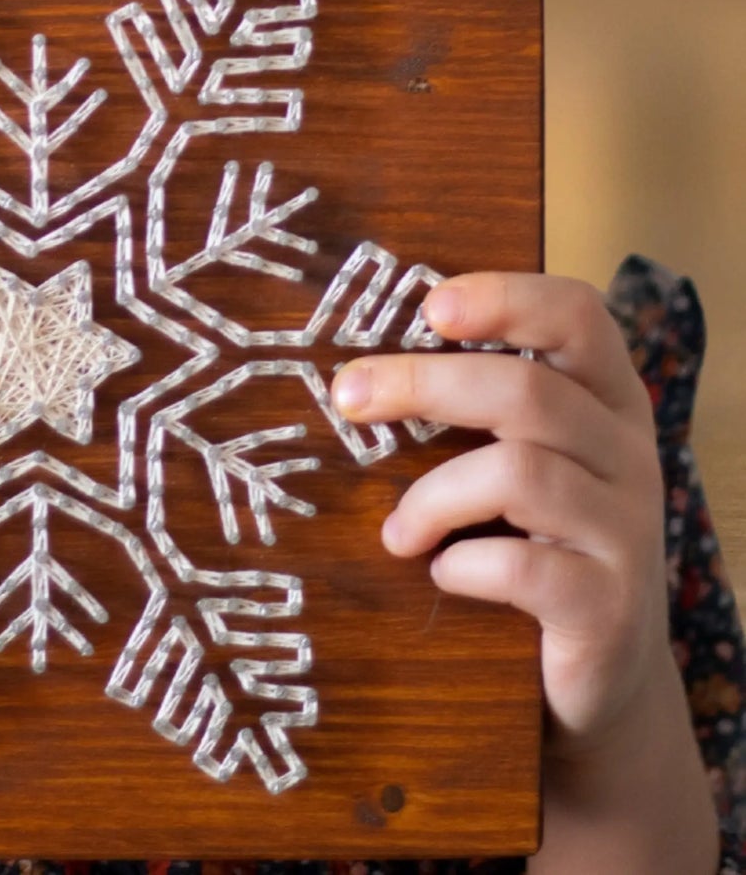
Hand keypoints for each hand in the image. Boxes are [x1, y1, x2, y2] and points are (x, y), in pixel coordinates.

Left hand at [330, 273, 667, 757]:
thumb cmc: (532, 538)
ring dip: (433, 497)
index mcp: (604, 397)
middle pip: (528, 390)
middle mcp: (627, 452)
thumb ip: (469, 406)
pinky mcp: (610, 606)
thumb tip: (353, 367)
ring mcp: (627, 530)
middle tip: (347, 395)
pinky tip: (440, 574)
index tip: (429, 306)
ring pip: (520, 473)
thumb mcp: (515, 458)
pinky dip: (465, 566)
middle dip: (422, 384)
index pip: (578, 315)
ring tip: (396, 531)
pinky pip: (527, 567)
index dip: (506, 298)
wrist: (601, 676)